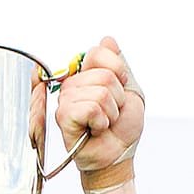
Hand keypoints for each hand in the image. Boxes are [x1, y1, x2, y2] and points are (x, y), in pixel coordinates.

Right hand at [56, 36, 143, 181]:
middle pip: (103, 74)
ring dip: (111, 112)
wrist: (118, 154)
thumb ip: (118, 64)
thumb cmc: (121, 127)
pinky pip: (90, 108)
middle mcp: (72, 84)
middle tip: (111, 112)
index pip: (99, 51)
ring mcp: (65, 100)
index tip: (120, 90)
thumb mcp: (129, 90)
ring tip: (104, 122)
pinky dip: (102, 121)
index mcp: (86, 73)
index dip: (118, 71)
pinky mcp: (63, 116)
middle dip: (117, 97)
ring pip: (100, 92)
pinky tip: (96, 129)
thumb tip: (107, 39)